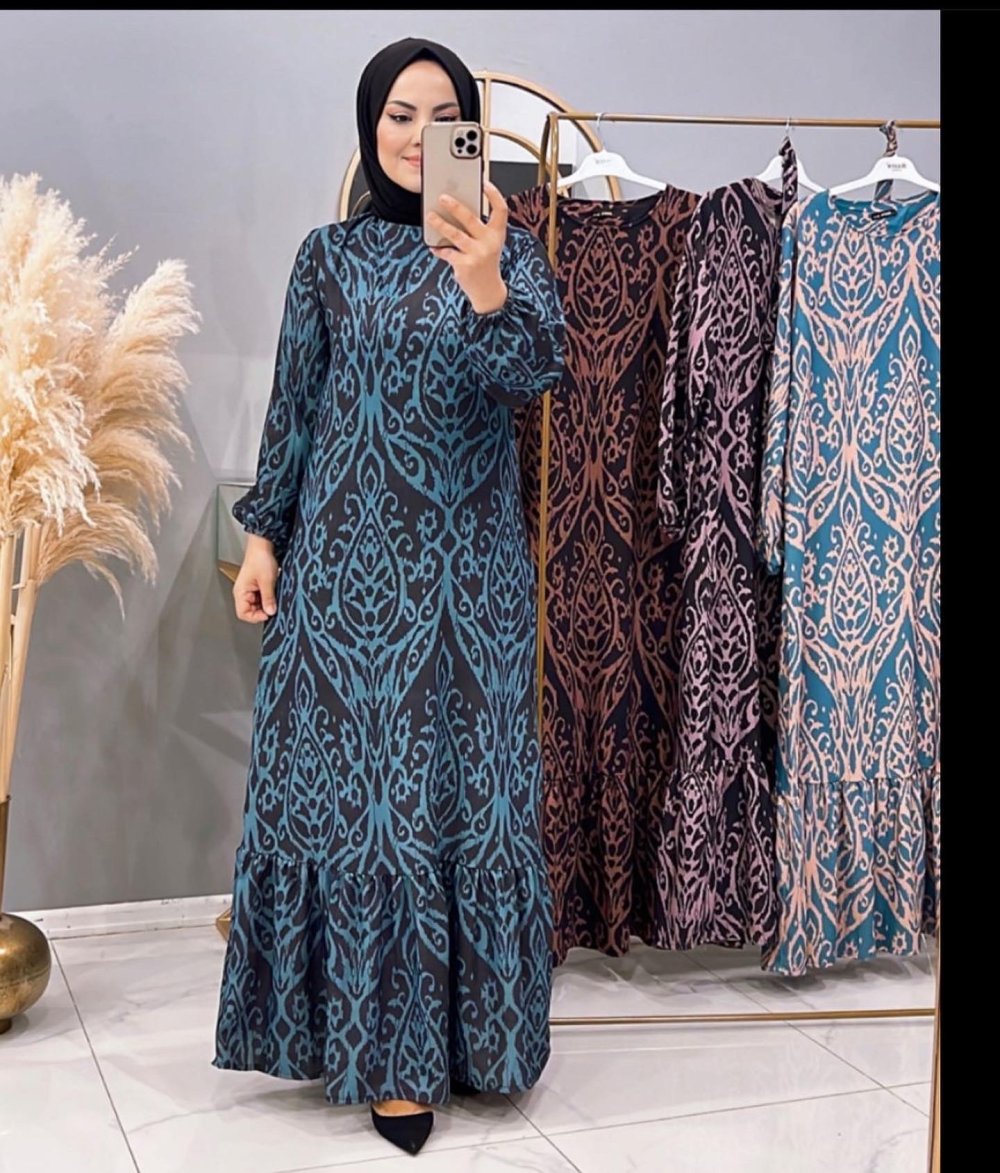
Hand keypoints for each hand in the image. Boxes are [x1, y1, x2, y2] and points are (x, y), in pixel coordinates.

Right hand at [233, 535, 278, 622]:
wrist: (263, 545)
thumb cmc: (260, 558)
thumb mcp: (267, 581)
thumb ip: (268, 598)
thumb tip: (270, 612)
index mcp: (240, 592)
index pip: (243, 614)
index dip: (256, 617)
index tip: (268, 614)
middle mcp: (243, 592)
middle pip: (250, 611)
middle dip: (262, 610)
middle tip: (273, 606)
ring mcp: (249, 590)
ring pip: (257, 605)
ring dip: (266, 604)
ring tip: (273, 597)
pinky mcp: (256, 587)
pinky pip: (261, 598)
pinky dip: (268, 598)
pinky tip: (273, 593)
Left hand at [427, 179, 508, 313]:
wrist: (488, 291)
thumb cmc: (486, 262)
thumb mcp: (489, 243)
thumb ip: (479, 229)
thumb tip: (455, 210)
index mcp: (497, 234)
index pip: (500, 209)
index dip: (494, 194)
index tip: (484, 183)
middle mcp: (489, 242)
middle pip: (471, 219)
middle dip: (455, 207)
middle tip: (442, 197)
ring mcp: (477, 254)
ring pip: (454, 234)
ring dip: (440, 224)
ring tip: (430, 216)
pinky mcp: (465, 265)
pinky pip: (447, 253)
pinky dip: (439, 250)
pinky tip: (434, 247)